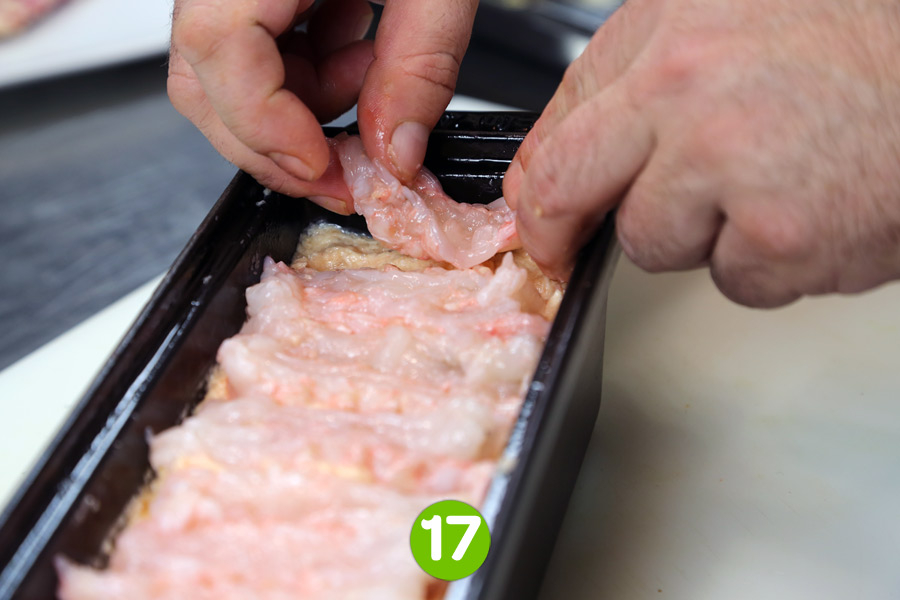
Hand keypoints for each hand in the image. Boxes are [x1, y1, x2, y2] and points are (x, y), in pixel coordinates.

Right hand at [169, 0, 477, 212]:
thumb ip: (419, 67)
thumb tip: (393, 154)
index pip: (218, 48)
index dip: (267, 126)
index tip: (325, 167)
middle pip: (203, 77)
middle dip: (275, 142)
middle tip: (342, 173)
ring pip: (228, 72)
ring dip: (301, 107)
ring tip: (371, 77)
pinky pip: (260, 45)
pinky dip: (312, 72)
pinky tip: (360, 47)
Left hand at [503, 0, 899, 306]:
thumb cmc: (856, 38)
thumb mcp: (721, 17)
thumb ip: (635, 80)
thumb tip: (557, 159)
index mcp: (668, 38)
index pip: (555, 134)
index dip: (535, 193)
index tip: (537, 218)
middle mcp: (689, 98)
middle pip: (574, 197)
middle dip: (570, 230)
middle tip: (576, 243)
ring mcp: (733, 171)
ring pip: (657, 246)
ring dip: (699, 235)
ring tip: (767, 183)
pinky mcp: (780, 239)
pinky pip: (734, 280)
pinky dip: (765, 262)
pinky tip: (807, 210)